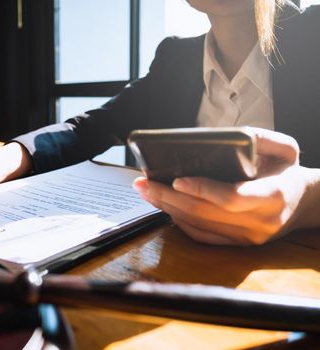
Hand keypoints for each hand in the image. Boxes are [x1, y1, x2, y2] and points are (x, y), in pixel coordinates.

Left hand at [132, 128, 319, 244]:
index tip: (176, 179)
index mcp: (273, 197)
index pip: (232, 198)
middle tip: (142, 183)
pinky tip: (162, 205)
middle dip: (168, 197)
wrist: (305, 204)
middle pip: (205, 213)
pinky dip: (178, 220)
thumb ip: (262, 138)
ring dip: (166, 208)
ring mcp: (246, 239)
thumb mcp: (286, 148)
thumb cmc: (288, 171)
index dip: (202, 190)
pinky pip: (201, 236)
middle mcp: (259, 223)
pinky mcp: (236, 245)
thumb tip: (232, 135)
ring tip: (145, 190)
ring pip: (198, 226)